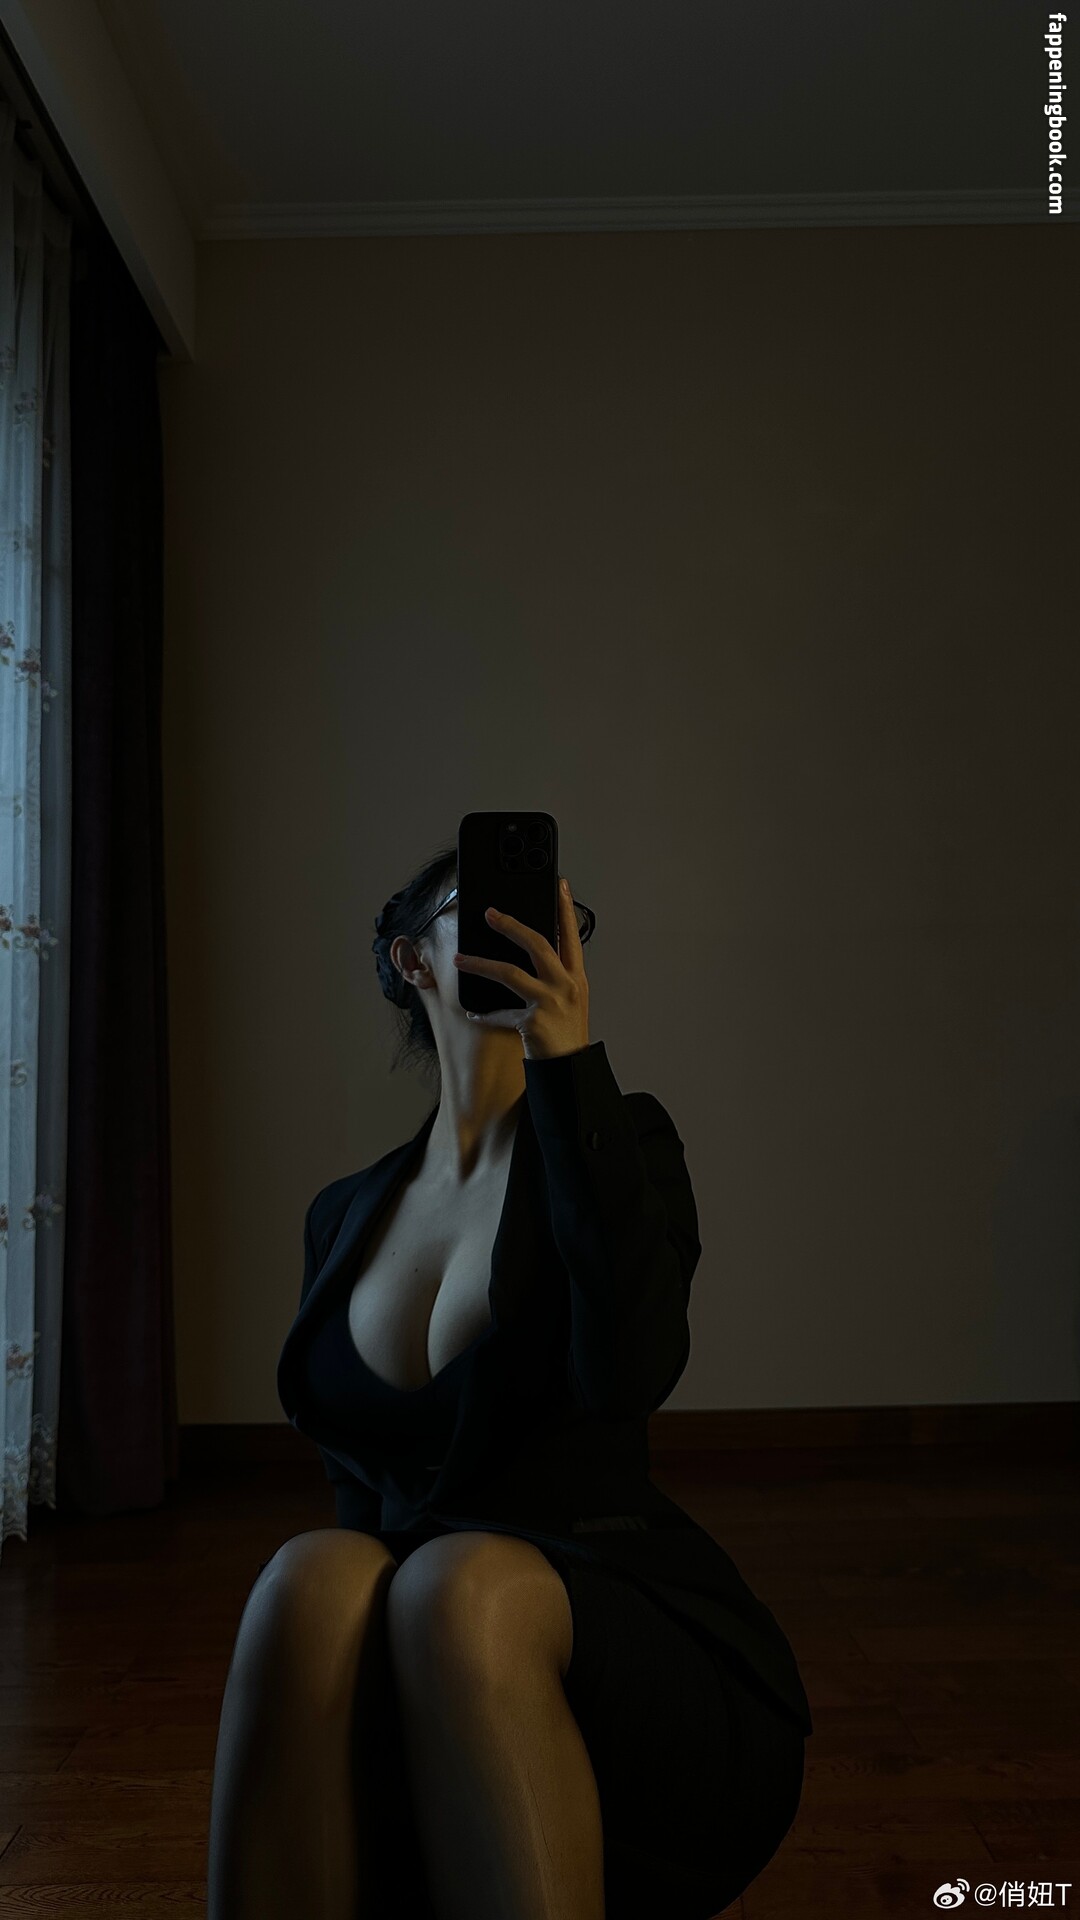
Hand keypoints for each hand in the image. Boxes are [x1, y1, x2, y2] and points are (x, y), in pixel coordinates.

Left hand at [452, 874, 589, 1060]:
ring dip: (480, 964)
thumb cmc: (567, 1034)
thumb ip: (557, 975)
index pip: (571, 935)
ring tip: (460, 960)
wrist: (571, 1069)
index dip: (564, 909)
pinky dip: (485, 1013)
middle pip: (538, 945)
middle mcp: (567, 986)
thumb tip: (533, 950)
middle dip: (511, 926)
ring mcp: (550, 1003)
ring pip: (510, 973)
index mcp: (577, 978)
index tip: (559, 885)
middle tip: (490, 913)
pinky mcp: (533, 1022)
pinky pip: (501, 1012)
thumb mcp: (571, 1000)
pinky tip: (474, 1013)